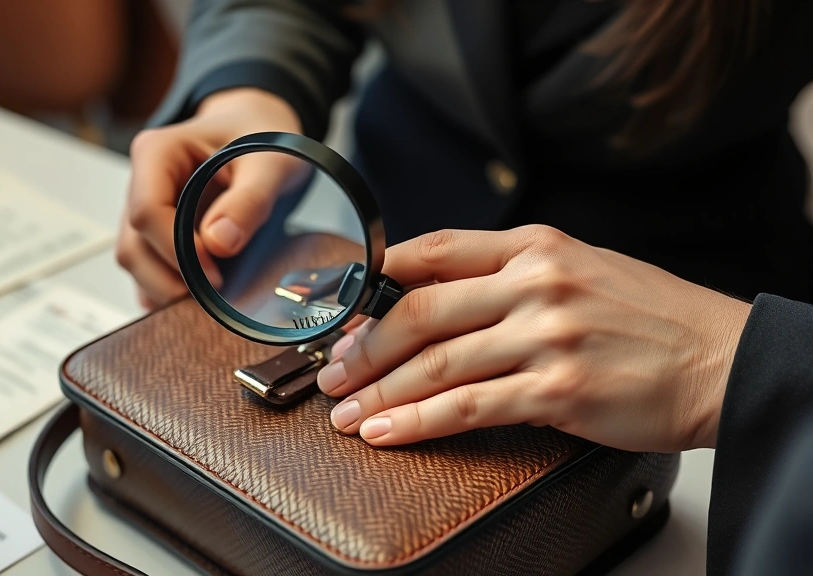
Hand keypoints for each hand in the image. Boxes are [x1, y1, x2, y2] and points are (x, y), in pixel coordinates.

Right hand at [117, 88, 302, 307]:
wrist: (259, 131)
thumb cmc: (260, 137)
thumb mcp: (270, 162)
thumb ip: (249, 200)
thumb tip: (219, 243)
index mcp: (157, 152)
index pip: (146, 212)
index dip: (178, 251)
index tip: (215, 272)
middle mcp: (142, 182)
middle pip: (133, 245)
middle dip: (170, 278)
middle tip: (214, 294)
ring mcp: (144, 210)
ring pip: (135, 262)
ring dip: (167, 288)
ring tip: (210, 296)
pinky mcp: (154, 233)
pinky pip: (147, 270)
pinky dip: (168, 289)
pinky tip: (199, 294)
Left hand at [317, 226, 752, 451]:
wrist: (718, 359)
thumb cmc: (646, 316)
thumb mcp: (577, 266)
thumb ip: (507, 273)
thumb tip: (427, 295)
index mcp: (535, 244)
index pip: (431, 251)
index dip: (373, 281)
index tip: (340, 310)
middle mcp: (535, 282)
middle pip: (420, 311)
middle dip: (363, 347)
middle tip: (332, 373)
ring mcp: (546, 335)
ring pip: (435, 364)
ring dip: (379, 393)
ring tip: (346, 413)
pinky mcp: (557, 390)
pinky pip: (467, 406)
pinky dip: (418, 422)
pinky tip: (387, 432)